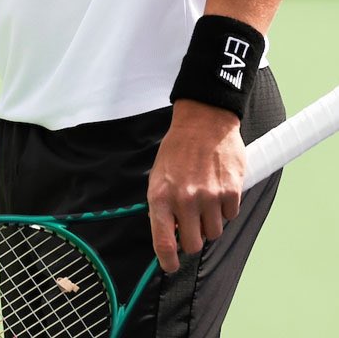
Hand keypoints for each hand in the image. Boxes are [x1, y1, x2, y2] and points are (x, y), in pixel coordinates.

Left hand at [146, 101, 245, 272]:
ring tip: (204, 201)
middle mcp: (184, 200)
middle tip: (191, 225)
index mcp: (160, 196)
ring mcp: (209, 197)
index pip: (163, 241)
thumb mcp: (158, 176)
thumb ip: (161, 205)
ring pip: (214, 232)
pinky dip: (225, 209)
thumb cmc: (177, 150)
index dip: (167, 260)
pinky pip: (230, 216)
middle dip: (192, 239)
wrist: (203, 123)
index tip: (170, 266)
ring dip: (210, 223)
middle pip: (193, 244)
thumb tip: (168, 232)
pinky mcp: (231, 192)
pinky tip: (218, 189)